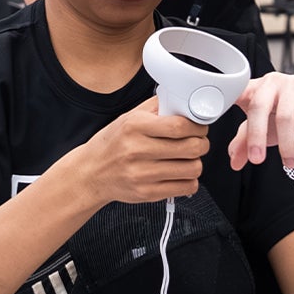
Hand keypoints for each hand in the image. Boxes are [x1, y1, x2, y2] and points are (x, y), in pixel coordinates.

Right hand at [81, 97, 209, 204]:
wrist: (91, 172)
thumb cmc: (112, 144)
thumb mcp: (129, 117)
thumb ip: (156, 107)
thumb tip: (184, 101)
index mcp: (134, 127)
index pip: (179, 126)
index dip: (197, 126)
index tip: (199, 127)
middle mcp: (137, 150)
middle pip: (190, 147)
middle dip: (202, 143)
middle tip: (198, 141)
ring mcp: (142, 174)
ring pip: (192, 169)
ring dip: (196, 162)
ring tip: (188, 158)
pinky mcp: (147, 193)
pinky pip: (185, 187)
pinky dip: (190, 180)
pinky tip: (181, 173)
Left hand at [229, 72, 293, 170]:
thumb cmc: (291, 109)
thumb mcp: (267, 125)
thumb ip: (247, 141)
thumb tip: (234, 160)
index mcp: (255, 88)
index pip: (236, 93)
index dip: (225, 101)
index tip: (212, 116)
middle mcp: (272, 83)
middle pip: (260, 107)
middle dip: (257, 136)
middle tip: (257, 160)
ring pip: (286, 118)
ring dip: (287, 146)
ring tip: (289, 164)